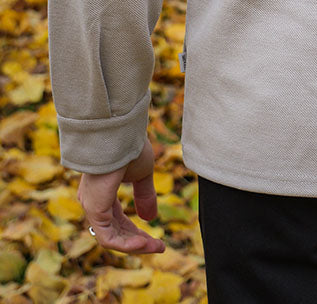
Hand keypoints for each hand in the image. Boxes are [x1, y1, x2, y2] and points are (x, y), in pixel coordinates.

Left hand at [77, 138, 165, 253]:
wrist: (121, 133)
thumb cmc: (130, 146)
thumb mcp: (142, 174)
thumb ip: (144, 195)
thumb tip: (151, 219)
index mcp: (102, 193)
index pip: (117, 222)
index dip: (136, 232)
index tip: (157, 240)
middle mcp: (93, 202)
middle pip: (115, 233)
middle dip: (139, 242)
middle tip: (160, 247)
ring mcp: (92, 206)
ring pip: (112, 239)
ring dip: (136, 246)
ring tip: (157, 247)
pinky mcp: (95, 209)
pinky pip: (108, 239)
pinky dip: (127, 244)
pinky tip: (144, 243)